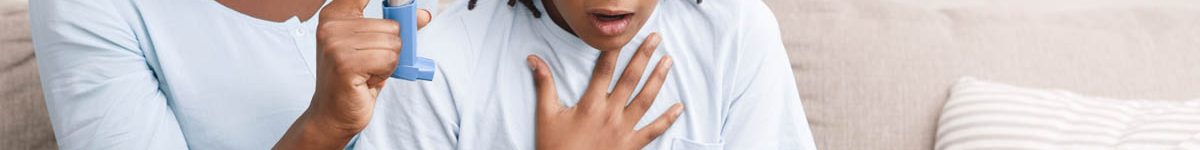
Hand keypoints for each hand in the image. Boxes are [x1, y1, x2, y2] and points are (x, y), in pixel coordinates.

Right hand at [275, 0, 431, 148]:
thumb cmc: (353, 78)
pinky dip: (385, 72)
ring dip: (388, 63)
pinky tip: (367, 80)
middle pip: (392, 25)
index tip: (388, 18)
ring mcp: (335, 44)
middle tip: (370, 63)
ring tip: (367, 71)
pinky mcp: (345, 63)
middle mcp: (331, 26)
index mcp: (335, 15)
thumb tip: (424, 15)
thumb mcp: (375, 46)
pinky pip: (389, 59)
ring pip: (393, 44)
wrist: (332, 112)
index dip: (392, 3)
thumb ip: (397, 27)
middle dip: (390, 48)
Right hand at [528, 33, 683, 149]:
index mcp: (590, 105)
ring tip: (668, 62)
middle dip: (644, 56)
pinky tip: (678, 107)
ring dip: (658, 79)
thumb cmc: (555, 147)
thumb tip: (534, 60)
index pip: (604, 70)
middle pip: (631, 79)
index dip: (614, 51)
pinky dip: (667, 119)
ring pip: (645, 99)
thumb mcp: (546, 115)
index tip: (624, 36)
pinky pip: (653, 131)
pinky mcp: (631, 147)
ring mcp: (623, 131)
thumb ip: (544, 85)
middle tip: (655, 38)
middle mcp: (610, 114)